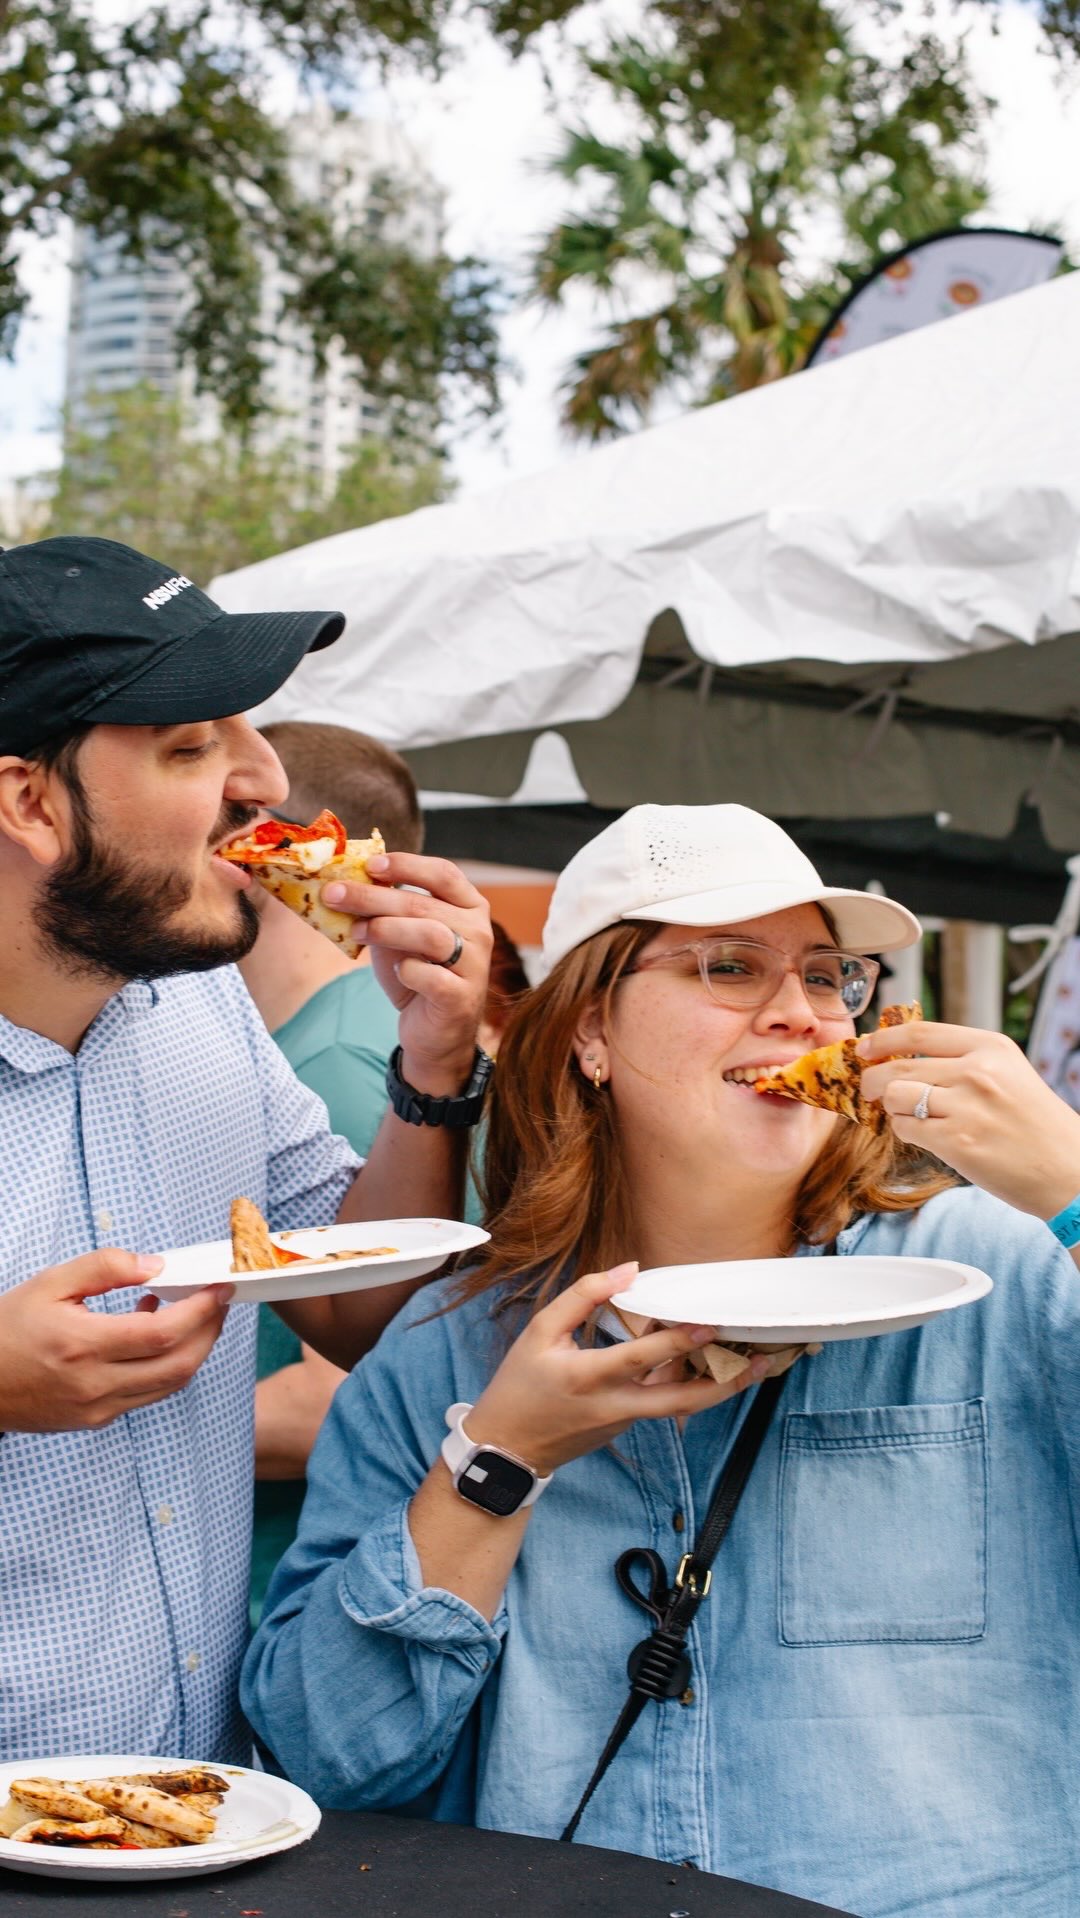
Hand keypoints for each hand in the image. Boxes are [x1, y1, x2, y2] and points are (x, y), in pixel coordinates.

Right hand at [0, 1250, 232, 1432]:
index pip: (164, 1333)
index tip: (220, 1287)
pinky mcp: (95, 1420)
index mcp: (83, 1346)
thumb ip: (104, 1268)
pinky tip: (155, 1337)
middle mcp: (95, 1384)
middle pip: (180, 1364)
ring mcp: (97, 1408)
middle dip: (211, 1330)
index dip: (201, 1309)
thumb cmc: (5, 1330)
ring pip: (169, 1385)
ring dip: (194, 1350)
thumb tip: (155, 1266)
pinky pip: (147, 1395)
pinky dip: (165, 1366)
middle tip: (218, 1301)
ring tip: (193, 1314)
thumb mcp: (49, 1284)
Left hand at [322, 852, 491, 1095]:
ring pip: (429, 934)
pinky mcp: (461, 997)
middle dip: (372, 897)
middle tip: (334, 894)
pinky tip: (399, 972)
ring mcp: (475, 965)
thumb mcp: (399, 935)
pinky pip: (430, 976)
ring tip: (356, 932)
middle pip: (423, 904)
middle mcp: (479, 931)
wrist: (435, 1032)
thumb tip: (344, 882)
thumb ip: (385, 909)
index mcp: (469, 906)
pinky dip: (407, 971)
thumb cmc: (418, 975)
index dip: (406, 865)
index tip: (369, 865)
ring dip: (385, 929)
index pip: (443, 873)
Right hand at [465, 1262, 771, 1477]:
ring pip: (678, 1405)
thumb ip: (583, 1297)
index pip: (641, 1357)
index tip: (710, 1324)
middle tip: (760, 1363)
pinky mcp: (626, 1428)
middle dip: (724, 1383)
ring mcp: (624, 1422)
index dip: (677, 1341)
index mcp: (588, 1377)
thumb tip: (629, 1270)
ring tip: (752, 1365)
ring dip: (717, 1387)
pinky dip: (686, 1384)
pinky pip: (662, 1403)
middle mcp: (614, 1405)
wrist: (507, 1448)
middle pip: (680, 1400)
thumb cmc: (519, 1384)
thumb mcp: (539, 1332)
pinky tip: (706, 1364)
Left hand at [857, 1019, 1079, 1218]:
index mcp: (990, 1047)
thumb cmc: (1036, 1124)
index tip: (865, 1048)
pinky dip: (904, 1131)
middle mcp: (977, 1071)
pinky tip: (921, 1135)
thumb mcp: (1008, 1073)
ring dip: (891, 1106)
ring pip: (896, 1096)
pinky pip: (905, 1128)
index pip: (919, 1033)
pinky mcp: (956, 1143)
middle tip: (869, 1088)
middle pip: (898, 1065)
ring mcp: (965, 1107)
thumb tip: (904, 1056)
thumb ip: (963, 1061)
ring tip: (906, 1114)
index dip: (883, 1039)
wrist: (1068, 1170)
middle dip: (873, 1078)